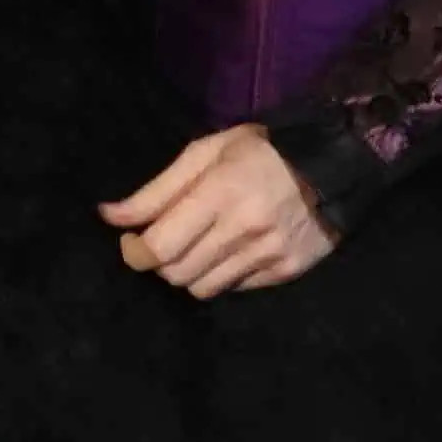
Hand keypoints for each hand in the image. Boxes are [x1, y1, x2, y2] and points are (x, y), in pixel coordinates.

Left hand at [98, 125, 338, 297]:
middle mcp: (244, 230)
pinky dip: (219, 277)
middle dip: (158, 262)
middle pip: (177, 273)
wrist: (332, 164)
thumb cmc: (258, 150)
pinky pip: (234, 290)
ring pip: (203, 289)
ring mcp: (268, 255)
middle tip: (161, 241)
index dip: (135, 251)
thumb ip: (157, 189)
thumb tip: (110, 216)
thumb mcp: (205, 152)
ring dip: (187, 273)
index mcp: (219, 193)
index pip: (161, 246)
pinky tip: (224, 253)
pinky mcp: (286, 272)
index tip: (130, 240)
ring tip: (192, 247)